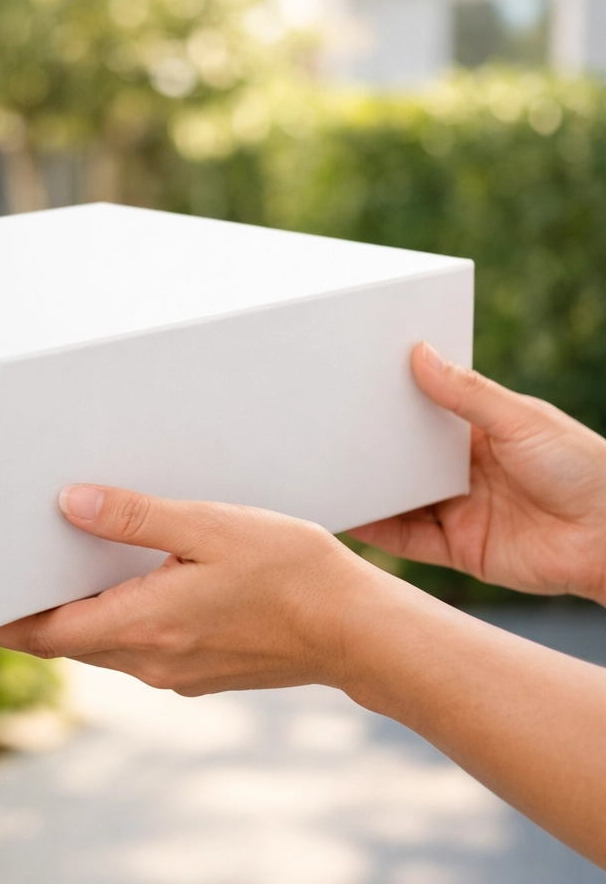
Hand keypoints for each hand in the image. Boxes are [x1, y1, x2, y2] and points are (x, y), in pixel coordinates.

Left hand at [0, 485, 380, 695]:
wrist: (354, 629)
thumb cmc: (289, 571)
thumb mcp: (208, 526)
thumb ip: (135, 516)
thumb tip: (71, 502)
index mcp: (144, 624)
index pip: (45, 635)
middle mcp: (151, 660)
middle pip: (65, 644)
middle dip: (23, 623)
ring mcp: (176, 671)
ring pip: (99, 648)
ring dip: (65, 625)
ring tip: (42, 591)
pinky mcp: (198, 671)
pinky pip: (133, 649)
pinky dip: (107, 626)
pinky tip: (115, 597)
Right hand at [351, 343, 605, 603]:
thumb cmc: (585, 469)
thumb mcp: (522, 419)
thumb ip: (468, 393)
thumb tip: (421, 354)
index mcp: (480, 434)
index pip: (424, 417)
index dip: (392, 406)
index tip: (354, 388)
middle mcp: (463, 471)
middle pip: (404, 459)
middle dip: (370, 448)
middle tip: (326, 430)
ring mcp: (459, 510)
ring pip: (399, 499)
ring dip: (367, 489)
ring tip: (325, 473)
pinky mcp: (458, 548)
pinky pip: (408, 539)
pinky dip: (378, 530)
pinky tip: (350, 516)